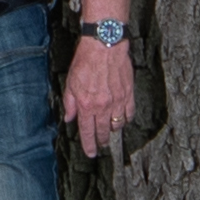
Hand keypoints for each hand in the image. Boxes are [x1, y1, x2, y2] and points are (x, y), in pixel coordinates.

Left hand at [60, 35, 135, 156]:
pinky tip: (123, 118)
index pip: (87, 131)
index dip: (89, 145)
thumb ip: (70, 103)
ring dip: (113, 129)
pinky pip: (129, 113)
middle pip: (104, 131)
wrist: (104, 46)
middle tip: (101, 145)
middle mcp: (102, 107)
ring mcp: (117, 101)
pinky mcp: (128, 94)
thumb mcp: (70, 83)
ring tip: (111, 130)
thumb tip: (69, 118)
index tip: (91, 153)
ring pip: (117, 124)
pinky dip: (126, 118)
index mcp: (86, 105)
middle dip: (101, 141)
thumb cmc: (85, 62)